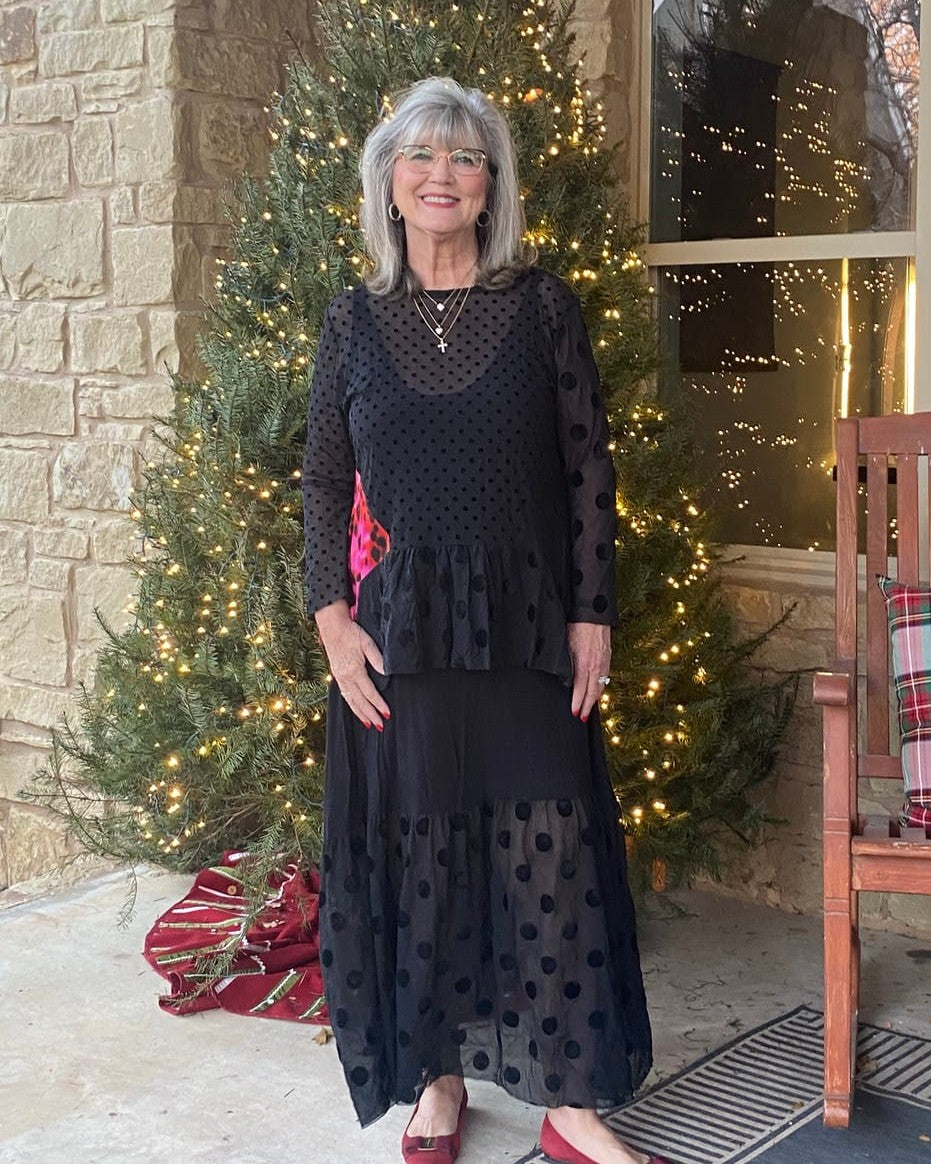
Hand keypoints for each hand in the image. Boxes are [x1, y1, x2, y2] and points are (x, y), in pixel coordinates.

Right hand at [314, 600, 390, 728]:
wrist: (332, 627)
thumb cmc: (351, 633)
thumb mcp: (367, 643)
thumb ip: (377, 659)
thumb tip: (387, 672)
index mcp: (354, 670)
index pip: (369, 692)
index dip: (379, 704)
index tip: (386, 713)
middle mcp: (346, 677)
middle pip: (359, 701)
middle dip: (370, 715)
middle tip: (380, 726)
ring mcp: (340, 677)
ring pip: (350, 701)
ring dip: (360, 713)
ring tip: (369, 724)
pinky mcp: (337, 675)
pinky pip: (344, 695)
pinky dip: (351, 705)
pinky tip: (356, 710)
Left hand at [567, 621, 610, 721]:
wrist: (593, 611)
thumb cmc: (576, 625)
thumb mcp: (566, 645)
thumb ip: (567, 664)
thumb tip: (566, 680)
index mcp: (585, 663)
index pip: (581, 689)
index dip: (578, 702)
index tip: (575, 712)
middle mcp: (597, 665)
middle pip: (593, 692)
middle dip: (587, 706)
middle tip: (582, 717)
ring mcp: (604, 661)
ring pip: (600, 685)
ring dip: (594, 699)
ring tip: (589, 708)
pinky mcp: (608, 656)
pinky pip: (605, 677)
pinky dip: (600, 687)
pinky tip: (597, 690)